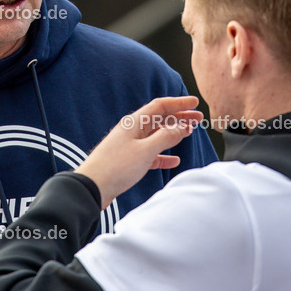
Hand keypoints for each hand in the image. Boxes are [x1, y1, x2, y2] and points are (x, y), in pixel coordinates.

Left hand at [76, 96, 201, 209]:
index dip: (179, 103)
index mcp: (134, 123)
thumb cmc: (115, 167)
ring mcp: (130, 145)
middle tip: (198, 119)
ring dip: (173, 134)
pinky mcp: (129, 160)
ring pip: (156, 136)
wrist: (92, 187)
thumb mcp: (145, 150)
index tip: (194, 103)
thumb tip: (182, 127)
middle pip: (160, 119)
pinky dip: (163, 155)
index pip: (160, 106)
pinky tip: (173, 160)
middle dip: (180, 117)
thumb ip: (166, 137)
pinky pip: (150, 153)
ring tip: (188, 134)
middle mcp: (132, 131)